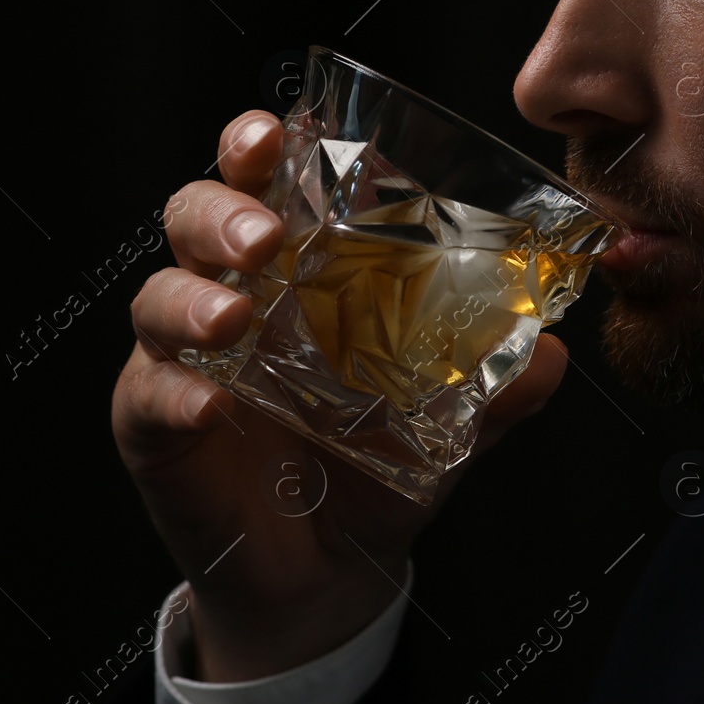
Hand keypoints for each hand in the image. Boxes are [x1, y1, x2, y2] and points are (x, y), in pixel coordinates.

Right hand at [112, 110, 569, 680]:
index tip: (275, 132)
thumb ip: (495, 388)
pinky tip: (210, 402)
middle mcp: (234, 294)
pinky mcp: (153, 423)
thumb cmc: (375, 470)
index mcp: (299, 270)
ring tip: (234, 316)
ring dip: (191, 295)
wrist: (330, 572)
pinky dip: (174, 390)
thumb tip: (554, 353)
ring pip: (157, 294)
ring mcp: (184, 356)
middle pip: (196, 215)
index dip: (258, 144)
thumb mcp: (448, 428)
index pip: (268, 182)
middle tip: (264, 237)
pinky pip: (148, 392)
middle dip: (222, 209)